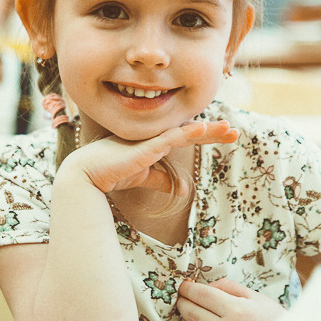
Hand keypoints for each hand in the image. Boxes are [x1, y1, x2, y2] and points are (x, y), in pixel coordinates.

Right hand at [61, 121, 238, 194]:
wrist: (87, 175)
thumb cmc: (111, 173)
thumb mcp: (143, 176)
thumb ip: (161, 180)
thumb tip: (184, 191)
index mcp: (156, 142)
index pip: (187, 135)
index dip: (208, 135)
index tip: (227, 135)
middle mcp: (155, 137)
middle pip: (191, 130)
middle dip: (214, 131)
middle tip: (234, 131)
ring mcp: (151, 140)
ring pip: (186, 132)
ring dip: (208, 130)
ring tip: (228, 129)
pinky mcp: (146, 147)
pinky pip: (171, 138)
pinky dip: (188, 133)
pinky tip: (203, 129)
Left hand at [175, 278, 285, 320]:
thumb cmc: (272, 320)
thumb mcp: (255, 297)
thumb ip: (228, 287)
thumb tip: (206, 285)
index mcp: (236, 311)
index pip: (202, 295)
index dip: (188, 288)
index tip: (184, 285)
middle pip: (192, 313)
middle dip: (183, 302)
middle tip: (183, 297)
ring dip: (184, 320)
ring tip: (187, 313)